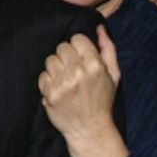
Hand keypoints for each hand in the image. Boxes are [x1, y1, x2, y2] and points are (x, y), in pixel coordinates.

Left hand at [39, 28, 127, 156]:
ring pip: (50, 60)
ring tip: (65, 79)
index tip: (80, 57)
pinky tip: (58, 89)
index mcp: (95, 65)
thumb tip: (99, 27)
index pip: (76, 38)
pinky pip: (42, 75)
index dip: (78, 47)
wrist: (90, 129)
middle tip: (72, 69)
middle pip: (61, 47)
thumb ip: (108, 49)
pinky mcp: (49, 94)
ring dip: (56, 68)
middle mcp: (78, 72)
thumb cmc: (102, 100)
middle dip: (66, 56)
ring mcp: (62, 84)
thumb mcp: (114, 75)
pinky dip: (48, 81)